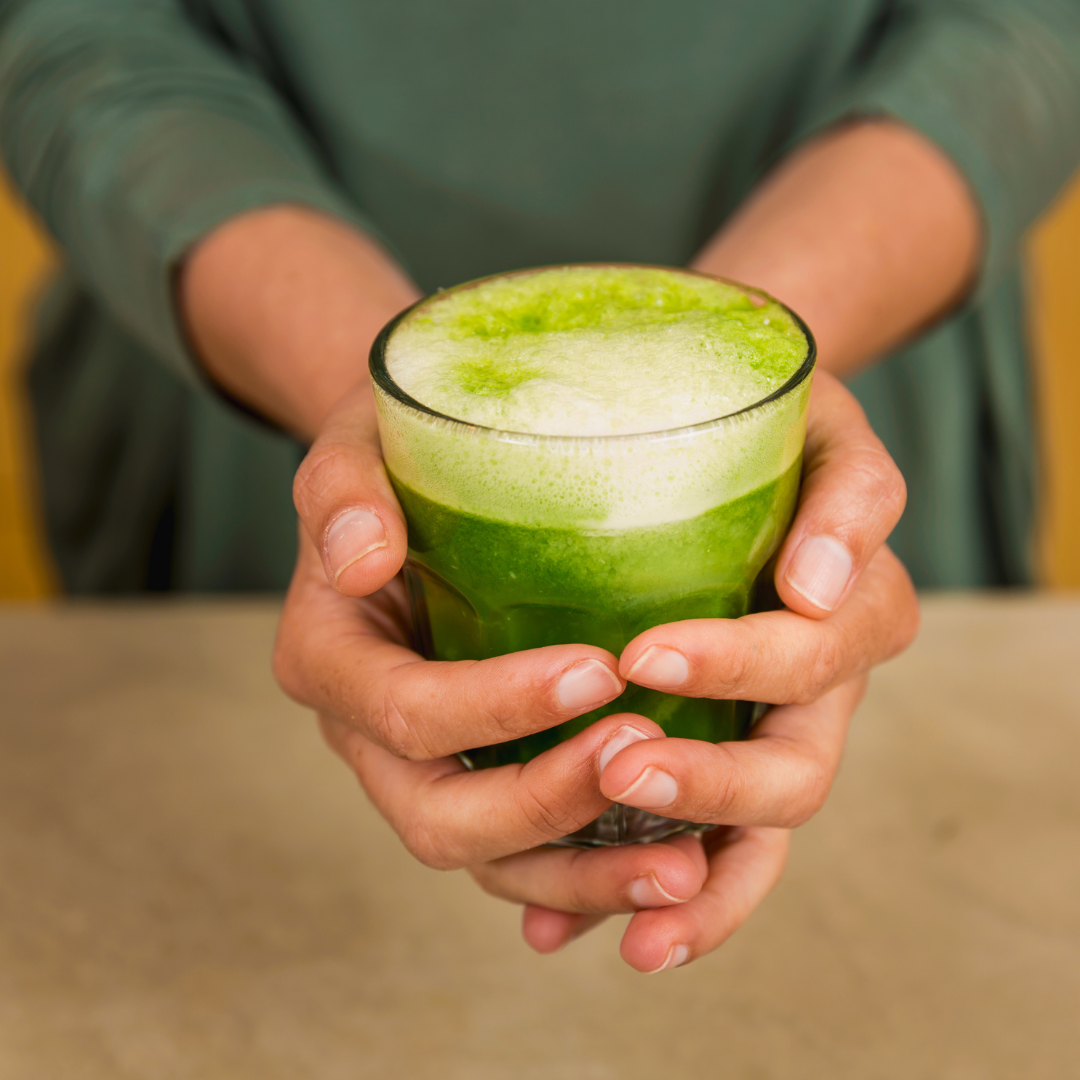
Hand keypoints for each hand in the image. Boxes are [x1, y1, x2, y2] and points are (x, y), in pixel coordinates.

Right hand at [274, 369, 916, 971]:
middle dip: (546, 803)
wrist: (416, 485)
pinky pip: (531, 853)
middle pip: (442, 815)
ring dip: (585, 874)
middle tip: (646, 756)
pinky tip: (676, 862)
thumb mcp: (357, 445)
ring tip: (684, 864)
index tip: (601, 666)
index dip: (497, 707)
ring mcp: (426, 769)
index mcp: (330, 658)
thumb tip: (359, 560)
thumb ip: (343, 492)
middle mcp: (369, 735)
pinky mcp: (481, 777)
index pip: (407, 711)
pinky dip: (594, 872)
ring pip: (493, 860)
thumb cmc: (395, 453)